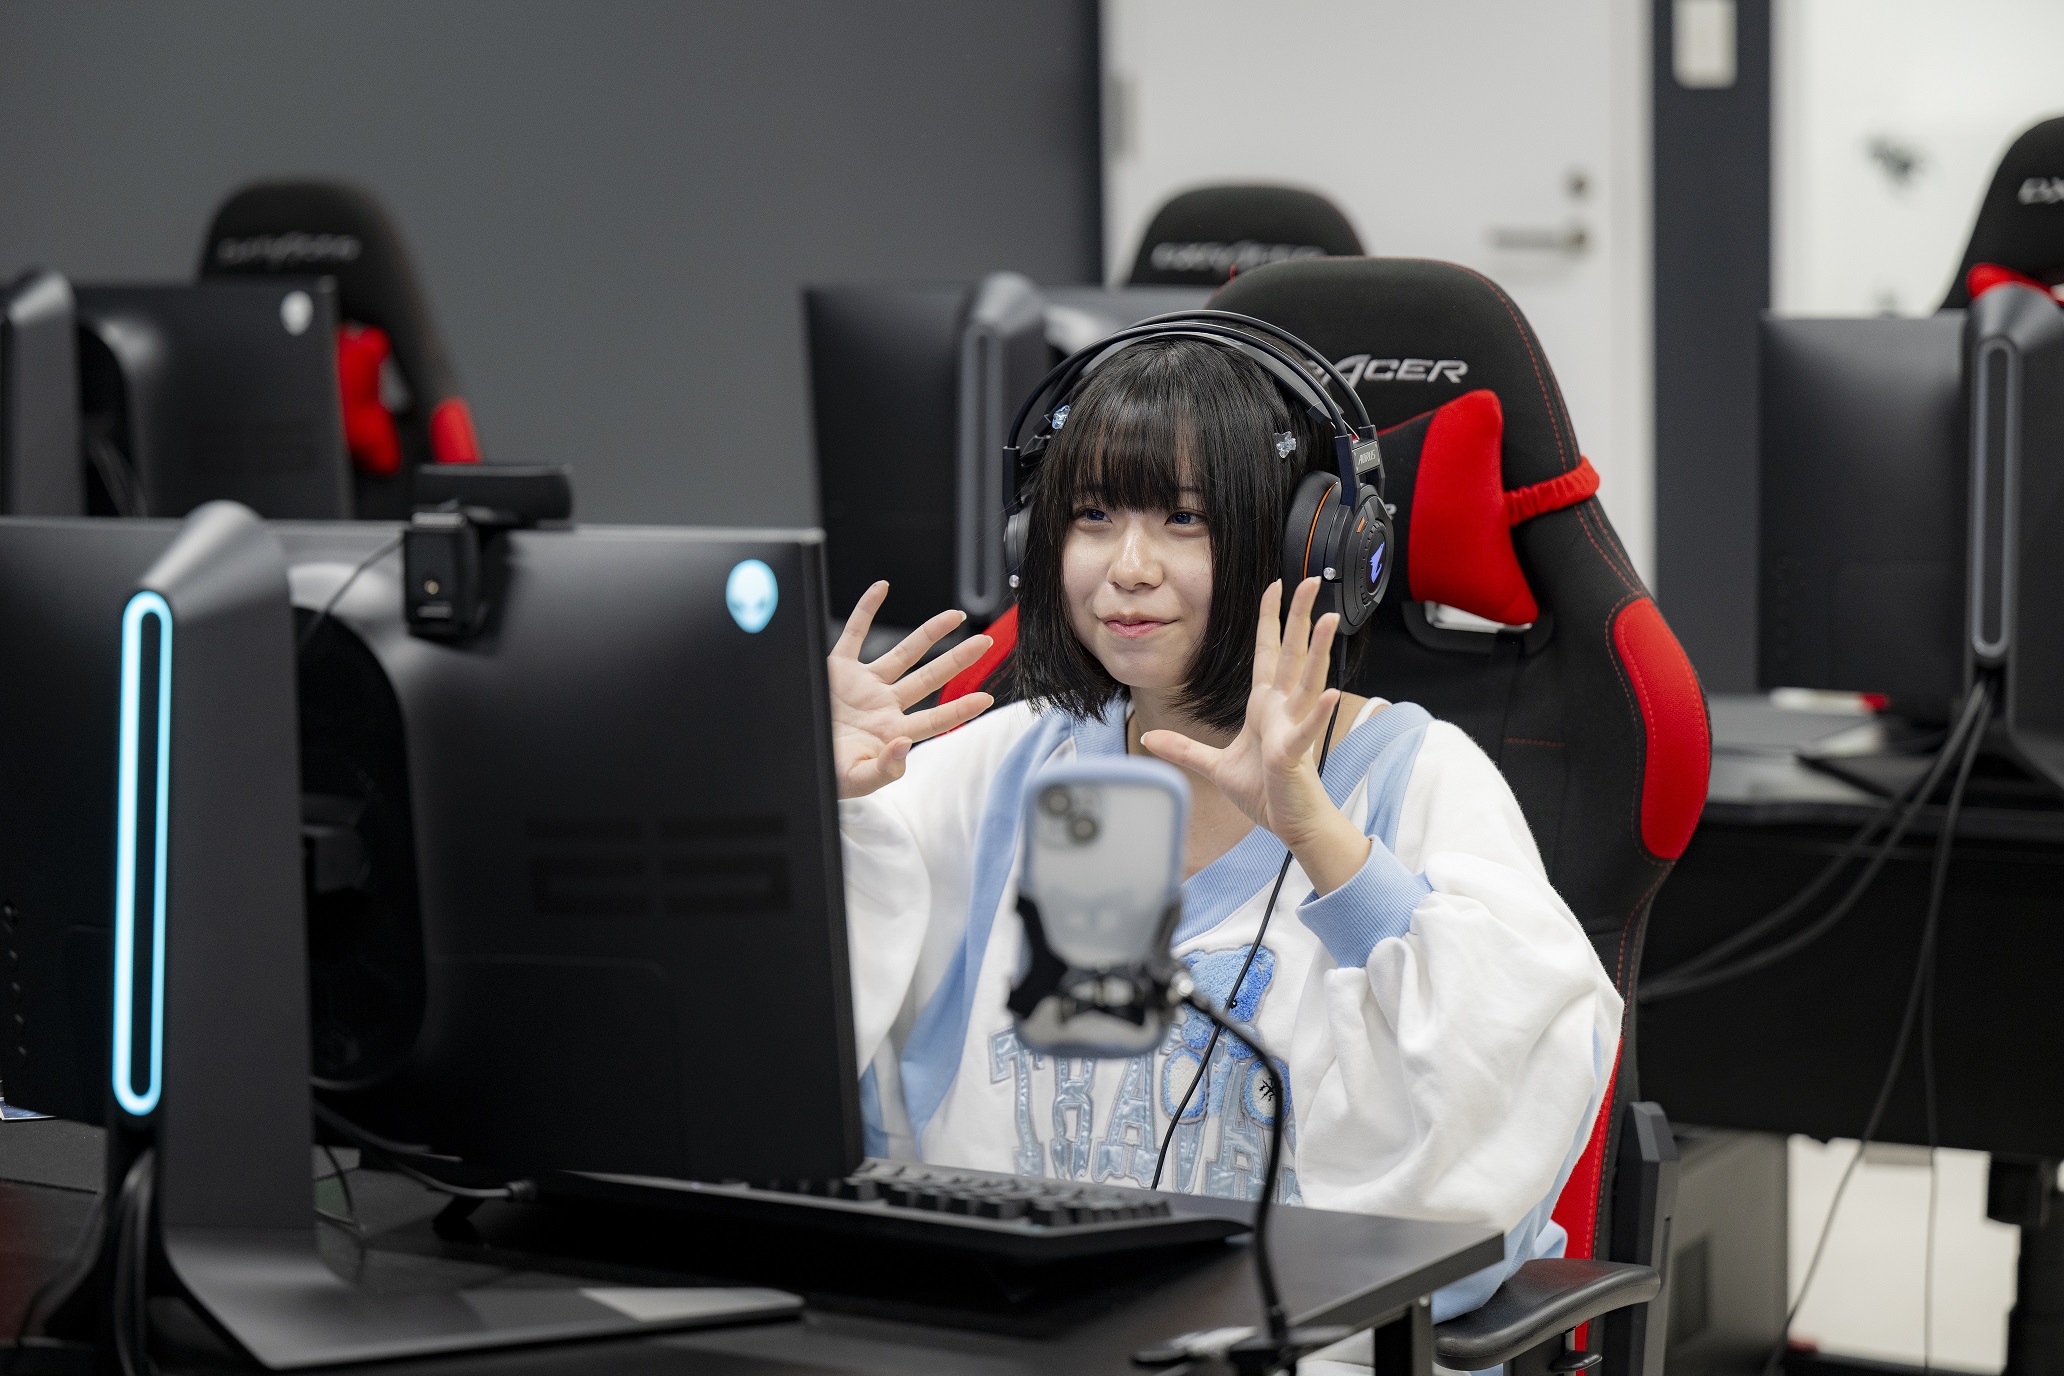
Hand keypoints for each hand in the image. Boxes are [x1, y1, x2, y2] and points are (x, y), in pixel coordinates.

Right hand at [829, 581, 994, 798]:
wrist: (793, 756)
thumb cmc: (825, 774)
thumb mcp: (855, 781)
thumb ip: (883, 769)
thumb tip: (905, 746)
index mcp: (891, 733)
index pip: (934, 719)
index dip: (959, 709)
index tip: (986, 699)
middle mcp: (883, 705)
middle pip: (929, 678)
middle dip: (958, 659)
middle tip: (985, 641)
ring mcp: (863, 685)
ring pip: (903, 653)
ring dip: (929, 633)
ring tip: (955, 615)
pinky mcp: (838, 669)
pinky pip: (855, 633)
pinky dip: (866, 609)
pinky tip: (882, 588)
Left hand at [1140, 578, 1369, 892]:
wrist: (1289, 825)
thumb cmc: (1265, 793)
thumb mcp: (1215, 766)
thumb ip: (1184, 749)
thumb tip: (1149, 737)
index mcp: (1265, 707)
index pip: (1269, 653)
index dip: (1270, 619)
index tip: (1274, 586)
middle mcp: (1282, 710)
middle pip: (1293, 654)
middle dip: (1300, 616)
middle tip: (1312, 581)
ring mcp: (1291, 730)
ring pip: (1307, 681)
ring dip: (1318, 651)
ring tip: (1329, 619)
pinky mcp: (1294, 755)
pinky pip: (1306, 730)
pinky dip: (1316, 712)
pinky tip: (1329, 692)